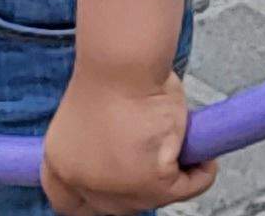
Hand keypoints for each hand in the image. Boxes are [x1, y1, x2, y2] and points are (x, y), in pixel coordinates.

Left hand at [40, 72, 213, 214]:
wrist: (124, 62)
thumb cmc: (112, 72)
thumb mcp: (93, 119)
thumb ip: (101, 149)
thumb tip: (131, 160)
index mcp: (61, 162)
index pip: (68, 202)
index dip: (93, 199)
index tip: (115, 187)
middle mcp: (83, 182)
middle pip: (114, 207)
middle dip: (141, 188)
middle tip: (162, 165)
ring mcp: (116, 188)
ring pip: (154, 199)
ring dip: (174, 178)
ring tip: (181, 146)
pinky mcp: (150, 184)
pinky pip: (186, 188)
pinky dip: (201, 173)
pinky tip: (203, 157)